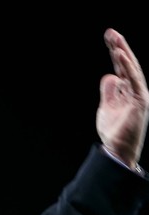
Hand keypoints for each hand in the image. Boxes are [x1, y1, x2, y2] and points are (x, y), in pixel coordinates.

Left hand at [97, 29, 148, 169]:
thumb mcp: (107, 106)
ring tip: (115, 40)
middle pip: (127, 64)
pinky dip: (128, 68)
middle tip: (111, 32)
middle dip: (119, 47)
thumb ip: (109, 91)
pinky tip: (121, 56)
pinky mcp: (140, 102)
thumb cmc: (115, 130)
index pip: (121, 66)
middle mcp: (135, 89)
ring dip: (124, 54)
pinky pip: (134, 81)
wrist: (118, 149)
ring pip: (132, 70)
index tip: (109, 37)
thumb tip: (110, 75)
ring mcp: (138, 95)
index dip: (115, 51)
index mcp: (127, 89)